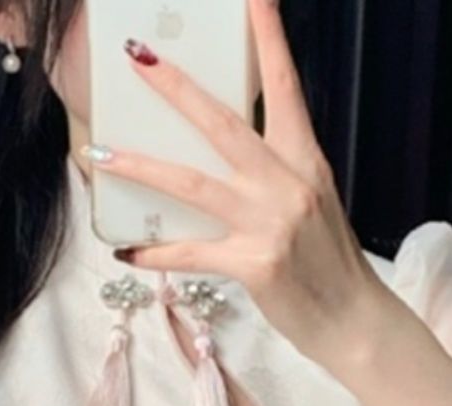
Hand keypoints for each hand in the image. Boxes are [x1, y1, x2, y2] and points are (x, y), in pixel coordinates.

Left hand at [79, 0, 393, 371]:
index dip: (268, 38)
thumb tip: (226, 157)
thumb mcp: (313, 202)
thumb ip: (276, 174)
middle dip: (176, 87)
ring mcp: (270, 223)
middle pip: (221, 123)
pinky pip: (191, 254)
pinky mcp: (254, 265)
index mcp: (306, 159)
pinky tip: (128, 250)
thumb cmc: (329, 264)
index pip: (284, 86)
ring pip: (192, 183)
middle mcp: (288, 183)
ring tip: (99, 153)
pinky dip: (156, 253)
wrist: (352, 321)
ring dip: (140, 166)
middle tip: (139, 55)